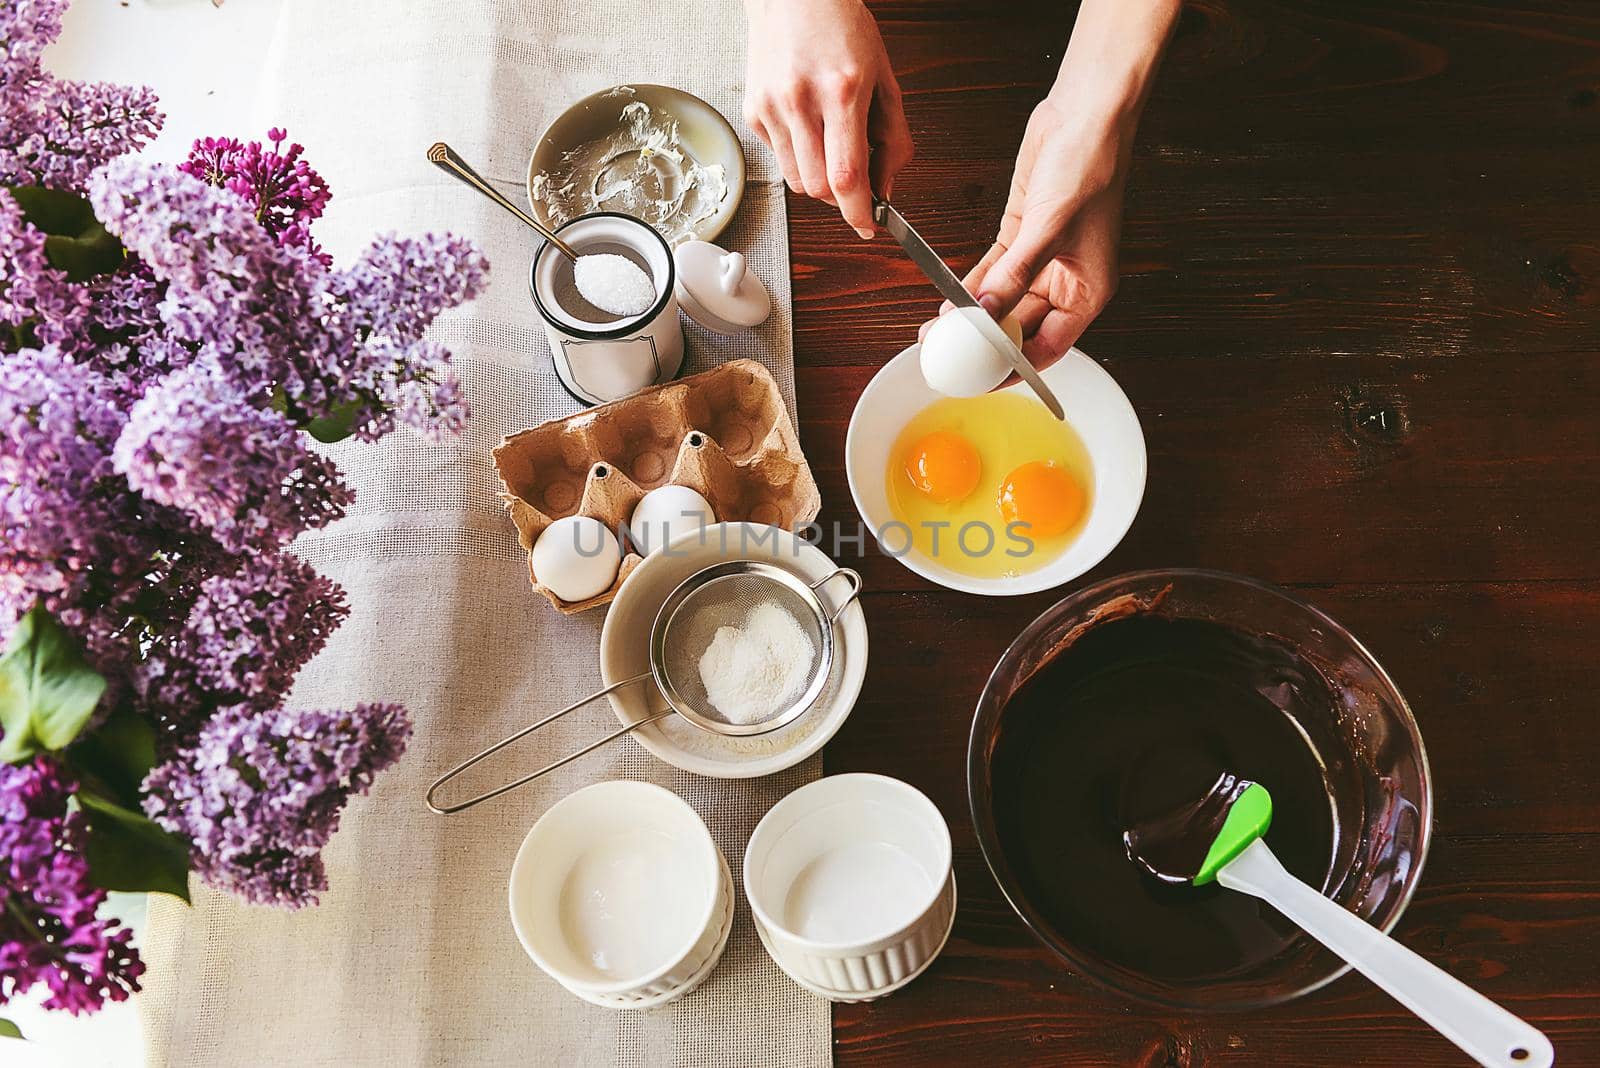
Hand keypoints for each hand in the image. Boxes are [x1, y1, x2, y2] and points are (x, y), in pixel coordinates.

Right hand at [742, 0, 913, 237]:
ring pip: (797, 181)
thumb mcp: (885, 80)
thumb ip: (893, 139)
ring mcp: (772, 107)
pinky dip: (799, 157)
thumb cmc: (842, 29)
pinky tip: (807, 127)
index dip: (858, 212)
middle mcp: (801, 100)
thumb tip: (886, 187)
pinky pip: (779, 159)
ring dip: (819, 181)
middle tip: (855, 183)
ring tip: (831, 148)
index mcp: (842, 91)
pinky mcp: (753, 111)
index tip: (868, 226)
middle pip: (819, 188)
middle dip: (841, 198)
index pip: (846, 176)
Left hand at [922, 96, 1128, 370]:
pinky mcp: (1022, 235)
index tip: (980, 382)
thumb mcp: (1048, 229)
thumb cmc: (1089, 167)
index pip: (1048, 347)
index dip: (1014, 369)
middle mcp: (1067, 281)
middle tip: (947, 356)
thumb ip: (1013, 275)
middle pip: (1021, 328)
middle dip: (984, 344)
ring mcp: (1044, 258)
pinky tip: (948, 302)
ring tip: (938, 332)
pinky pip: (993, 272)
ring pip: (1003, 301)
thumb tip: (985, 314)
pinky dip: (971, 287)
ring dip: (972, 317)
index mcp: (1089, 291)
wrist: (1085, 114)